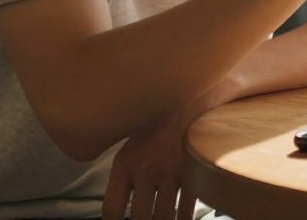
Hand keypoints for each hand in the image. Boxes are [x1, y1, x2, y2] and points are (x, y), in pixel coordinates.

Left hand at [100, 82, 232, 219]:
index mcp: (124, 164)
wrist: (194, 99)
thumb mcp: (133, 142)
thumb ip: (124, 171)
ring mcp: (171, 173)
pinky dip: (186, 218)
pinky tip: (184, 218)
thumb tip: (119, 202)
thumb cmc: (162, 121)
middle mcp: (145, 171)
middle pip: (139, 218)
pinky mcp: (193, 173)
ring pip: (164, 217)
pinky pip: (188, 209)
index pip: (112, 210)